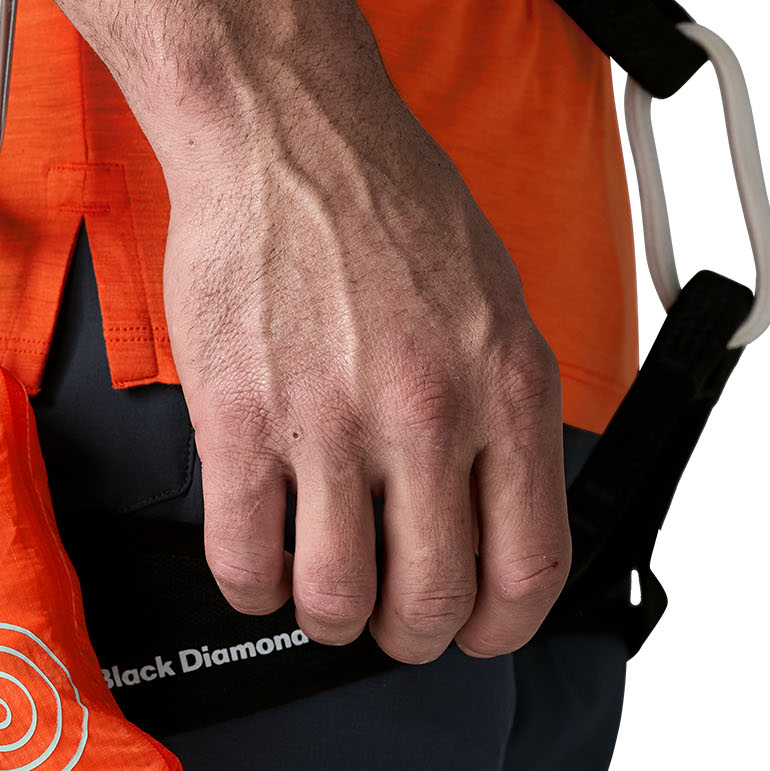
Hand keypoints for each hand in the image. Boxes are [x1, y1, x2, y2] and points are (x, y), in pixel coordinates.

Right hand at [155, 0, 570, 665]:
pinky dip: (252, 587)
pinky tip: (259, 566)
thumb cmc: (388, 203)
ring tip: (322, 597)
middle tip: (393, 621)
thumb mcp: (496, 300)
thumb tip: (503, 505)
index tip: (477, 632)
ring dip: (331, 621)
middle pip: (433, 600)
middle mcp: (426, 413)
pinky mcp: (239, 418)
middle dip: (412, 635)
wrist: (286, 135)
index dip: (503, 627)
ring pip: (337, 599)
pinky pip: (244, 557)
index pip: (530, 566)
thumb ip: (507, 408)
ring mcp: (329, 421)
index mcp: (506, 386)